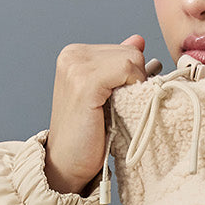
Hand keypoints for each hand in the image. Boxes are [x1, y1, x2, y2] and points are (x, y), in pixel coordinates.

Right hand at [44, 35, 158, 195]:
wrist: (66, 164)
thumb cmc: (87, 135)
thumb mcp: (104, 94)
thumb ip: (117, 65)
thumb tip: (138, 40)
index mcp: (75, 54)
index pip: (125, 50)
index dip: (132, 78)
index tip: (120, 100)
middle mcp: (72, 54)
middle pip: (131, 53)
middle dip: (134, 81)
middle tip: (119, 108)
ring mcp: (76, 66)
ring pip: (132, 60)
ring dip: (134, 87)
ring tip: (116, 110)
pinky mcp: (84, 82)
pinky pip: (127, 69)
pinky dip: (132, 89)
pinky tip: (119, 108)